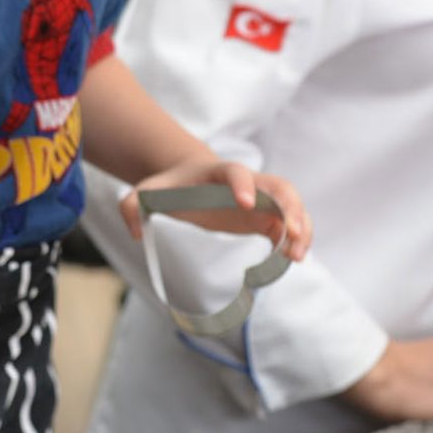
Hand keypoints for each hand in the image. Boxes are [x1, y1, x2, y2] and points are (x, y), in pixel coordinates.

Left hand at [117, 156, 312, 260]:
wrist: (190, 180)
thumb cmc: (171, 186)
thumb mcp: (146, 192)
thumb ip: (131, 206)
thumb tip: (136, 233)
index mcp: (218, 172)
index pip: (236, 171)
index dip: (243, 184)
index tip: (245, 204)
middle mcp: (247, 182)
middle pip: (279, 186)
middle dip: (289, 207)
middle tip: (292, 232)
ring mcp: (260, 199)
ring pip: (291, 205)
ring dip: (300, 227)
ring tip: (296, 257)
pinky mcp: (265, 217)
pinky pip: (288, 225)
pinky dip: (296, 240)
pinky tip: (292, 260)